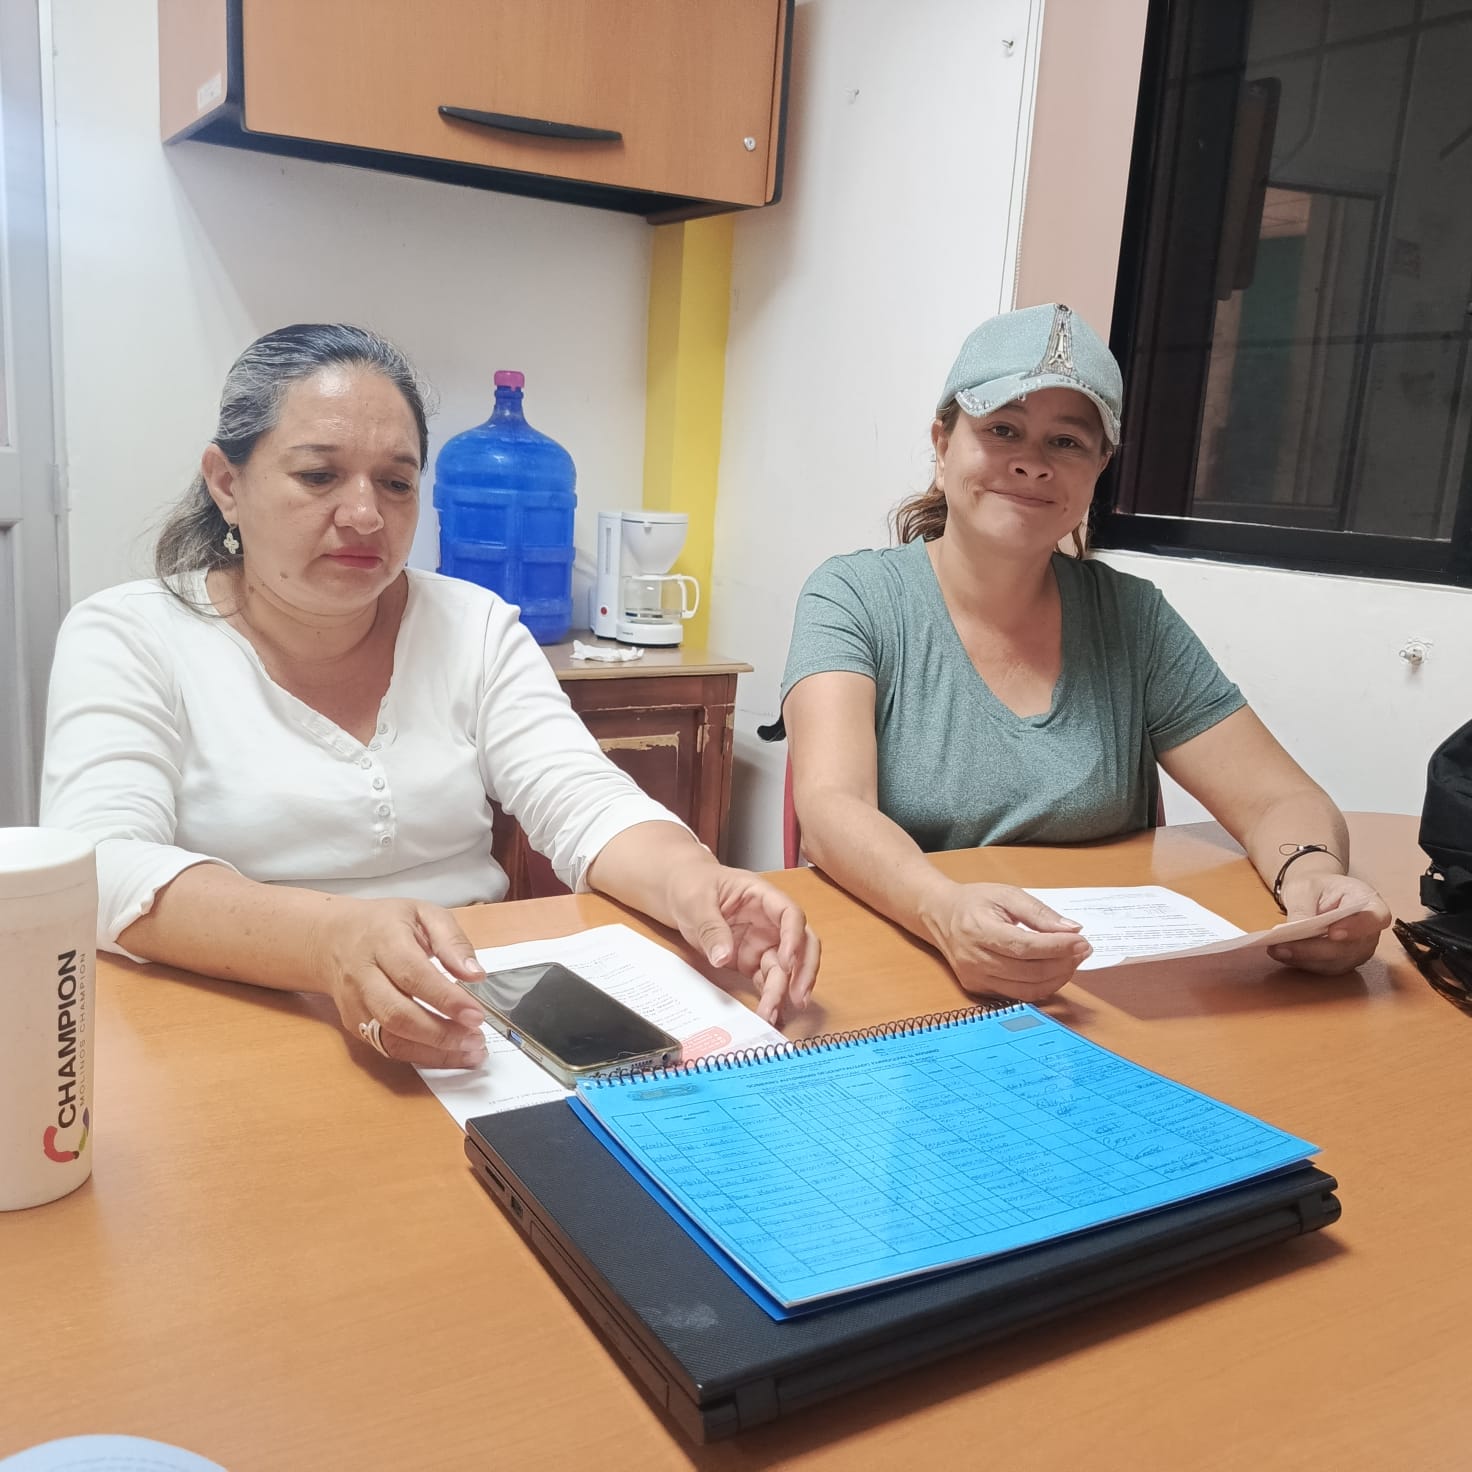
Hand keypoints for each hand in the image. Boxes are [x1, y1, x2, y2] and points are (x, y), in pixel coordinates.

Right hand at [307, 896, 489, 1066]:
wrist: (332, 939)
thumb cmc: (385, 924)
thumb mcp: (424, 913)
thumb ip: (452, 940)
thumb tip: (475, 974)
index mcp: (383, 941)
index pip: (414, 974)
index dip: (446, 998)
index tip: (476, 1014)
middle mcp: (363, 975)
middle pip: (398, 1014)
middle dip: (441, 1033)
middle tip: (476, 1039)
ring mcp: (355, 1004)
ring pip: (391, 1039)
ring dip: (434, 1052)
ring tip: (470, 1052)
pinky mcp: (355, 1025)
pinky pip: (387, 1048)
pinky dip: (421, 1056)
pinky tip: (448, 1054)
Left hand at [664, 862, 820, 1025]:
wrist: (678, 893)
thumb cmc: (692, 884)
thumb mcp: (696, 901)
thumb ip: (711, 928)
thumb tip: (723, 956)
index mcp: (762, 896)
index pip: (790, 914)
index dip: (794, 936)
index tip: (787, 960)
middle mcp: (770, 921)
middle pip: (802, 943)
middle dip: (804, 970)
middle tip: (797, 996)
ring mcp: (763, 942)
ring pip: (785, 968)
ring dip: (783, 991)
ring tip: (773, 1014)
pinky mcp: (752, 960)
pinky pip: (766, 980)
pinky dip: (770, 997)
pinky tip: (769, 1012)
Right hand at [922, 883, 1091, 1001]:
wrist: (939, 915)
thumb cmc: (974, 902)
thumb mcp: (1006, 894)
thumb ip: (1039, 912)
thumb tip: (1071, 929)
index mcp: (978, 930)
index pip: (1024, 946)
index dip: (1057, 947)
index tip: (1081, 941)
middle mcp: (973, 959)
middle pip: (1029, 971)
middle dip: (1063, 963)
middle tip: (1082, 949)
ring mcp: (974, 978)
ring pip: (1027, 989)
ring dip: (1057, 977)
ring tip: (1071, 960)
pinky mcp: (978, 989)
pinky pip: (1018, 995)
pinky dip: (1042, 986)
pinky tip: (1053, 970)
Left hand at [1269, 872, 1390, 974]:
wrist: (1316, 895)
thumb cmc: (1316, 887)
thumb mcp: (1306, 887)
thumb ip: (1303, 907)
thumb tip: (1296, 929)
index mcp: (1370, 903)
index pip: (1375, 918)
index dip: (1358, 928)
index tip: (1333, 932)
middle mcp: (1370, 931)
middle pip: (1350, 947)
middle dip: (1315, 949)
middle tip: (1284, 946)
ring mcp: (1358, 950)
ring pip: (1336, 961)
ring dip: (1305, 959)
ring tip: (1276, 950)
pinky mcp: (1343, 961)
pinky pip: (1324, 967)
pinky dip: (1302, 962)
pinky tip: (1282, 954)